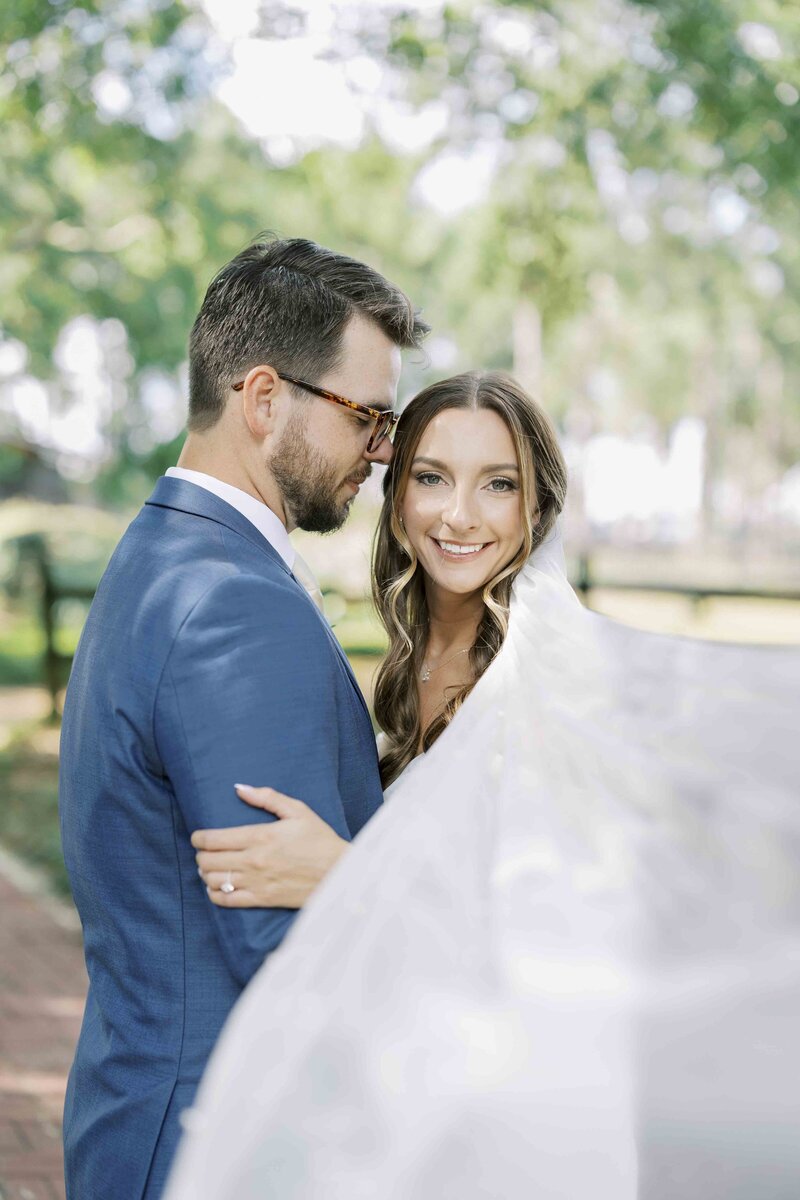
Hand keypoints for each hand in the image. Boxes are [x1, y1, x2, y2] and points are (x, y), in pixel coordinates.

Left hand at [193, 785, 348, 908]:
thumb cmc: (319, 840)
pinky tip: (218, 887)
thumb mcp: (298, 811)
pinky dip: (215, 894)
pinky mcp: (262, 899)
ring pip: (213, 881)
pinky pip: (227, 901)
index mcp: (260, 836)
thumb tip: (239, 788)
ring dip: (206, 874)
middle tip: (205, 852)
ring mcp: (256, 882)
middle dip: (201, 855)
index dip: (198, 838)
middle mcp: (253, 861)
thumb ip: (267, 797)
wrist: (339, 873)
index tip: (198, 837)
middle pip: (208, 861)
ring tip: (211, 868)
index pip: (213, 839)